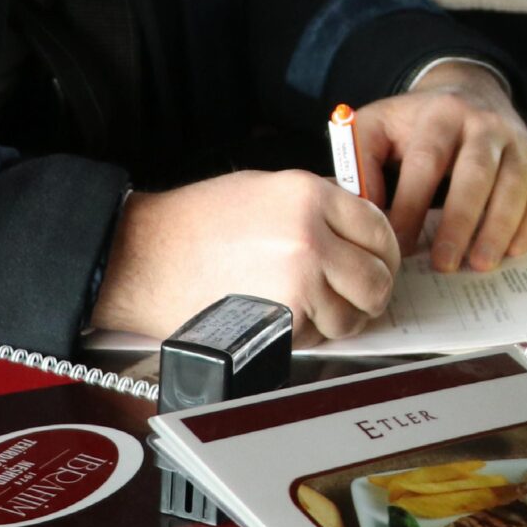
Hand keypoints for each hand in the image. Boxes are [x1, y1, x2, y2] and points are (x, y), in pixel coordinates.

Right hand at [91, 170, 398, 341]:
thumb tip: (359, 230)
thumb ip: (318, 206)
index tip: (378, 261)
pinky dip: (314, 335)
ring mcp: (298, 282)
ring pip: (354, 314)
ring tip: (318, 310)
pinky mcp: (280, 322)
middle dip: (372, 291)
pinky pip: (320, 336)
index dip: (384, 251)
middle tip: (359, 295)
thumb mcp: (264, 190)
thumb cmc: (193, 224)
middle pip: (377, 277)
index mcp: (309, 195)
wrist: (142, 257)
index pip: (380, 228)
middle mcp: (310, 237)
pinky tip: (290, 319)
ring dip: (343, 318)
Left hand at [352, 63, 526, 271]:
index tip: (397, 245)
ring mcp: (515, 140)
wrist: (469, 89)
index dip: (411, 206)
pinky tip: (513, 251)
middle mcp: (483, 123)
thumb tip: (365, 213)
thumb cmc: (415, 121)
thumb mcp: (378, 125)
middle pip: (475, 174)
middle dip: (460, 222)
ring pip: (513, 185)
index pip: (426, 162)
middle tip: (444, 264)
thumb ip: (361, 164)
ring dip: (499, 228)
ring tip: (480, 264)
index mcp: (439, 115)